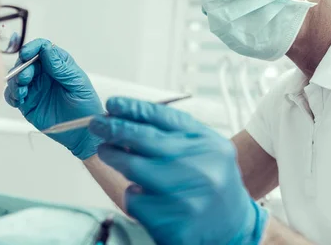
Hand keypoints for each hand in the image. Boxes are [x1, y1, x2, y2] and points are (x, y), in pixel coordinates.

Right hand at [4, 39, 102, 159]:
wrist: (82, 132)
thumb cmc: (86, 105)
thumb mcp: (78, 83)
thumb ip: (61, 67)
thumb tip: (47, 49)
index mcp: (57, 65)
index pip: (42, 48)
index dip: (33, 48)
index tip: (27, 53)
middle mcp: (44, 74)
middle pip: (25, 62)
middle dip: (22, 67)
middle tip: (26, 78)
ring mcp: (35, 88)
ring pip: (16, 78)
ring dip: (15, 82)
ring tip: (23, 91)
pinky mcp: (27, 103)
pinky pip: (13, 95)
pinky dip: (11, 95)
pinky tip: (19, 99)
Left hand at [89, 98, 267, 244]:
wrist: (234, 227)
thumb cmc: (211, 180)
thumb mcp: (203, 147)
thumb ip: (172, 132)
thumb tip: (126, 117)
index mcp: (207, 144)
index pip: (164, 118)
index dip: (133, 108)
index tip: (112, 103)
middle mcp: (199, 168)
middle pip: (144, 140)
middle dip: (113, 128)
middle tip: (97, 124)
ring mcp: (186, 198)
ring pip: (133, 169)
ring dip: (113, 157)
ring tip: (107, 151)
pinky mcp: (172, 223)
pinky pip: (135, 200)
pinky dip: (132, 192)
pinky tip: (142, 191)